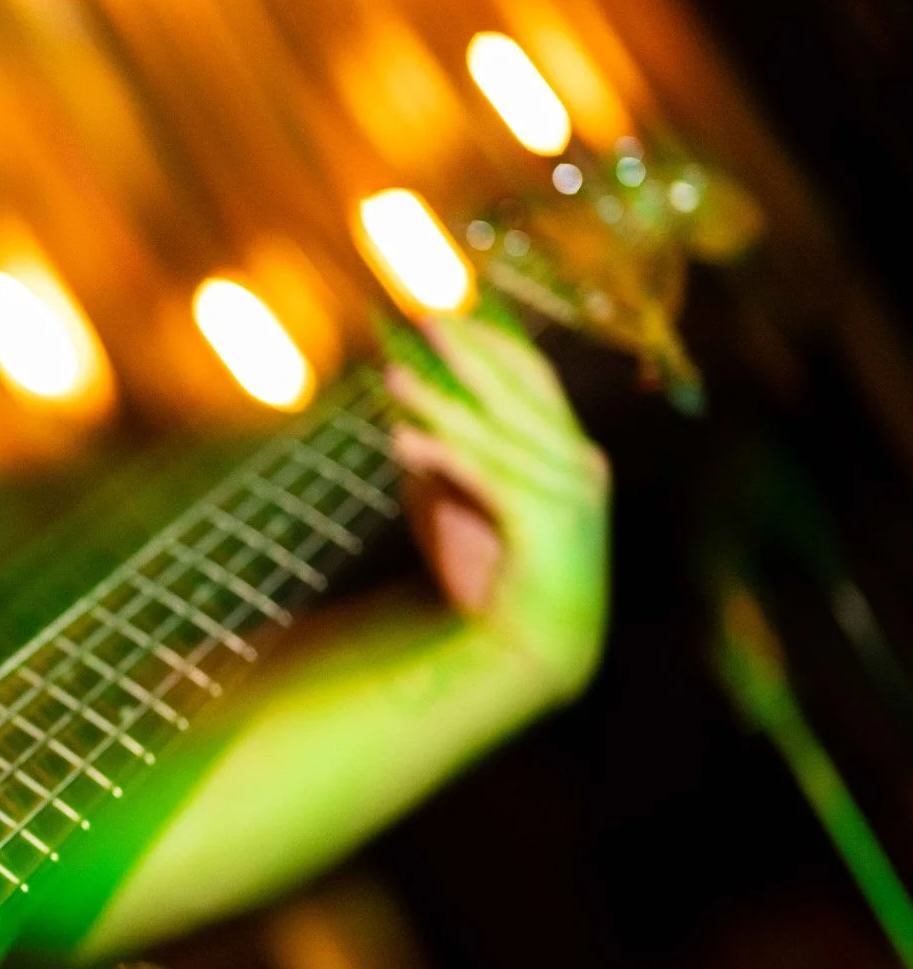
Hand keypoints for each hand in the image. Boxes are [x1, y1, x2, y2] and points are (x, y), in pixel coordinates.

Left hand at [384, 314, 610, 704]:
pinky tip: (401, 440)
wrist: (527, 652)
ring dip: (439, 402)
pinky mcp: (545, 527)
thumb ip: (438, 460)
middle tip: (422, 319)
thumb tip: (399, 418)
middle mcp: (578, 465)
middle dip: (470, 353)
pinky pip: (486, 479)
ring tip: (390, 377)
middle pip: (520, 392)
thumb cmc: (493, 578)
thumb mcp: (457, 506)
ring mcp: (569, 495)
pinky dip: (443, 455)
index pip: (535, 379)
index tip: (447, 316)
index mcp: (569, 453)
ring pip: (495, 433)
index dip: (492, 343)